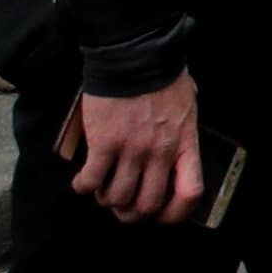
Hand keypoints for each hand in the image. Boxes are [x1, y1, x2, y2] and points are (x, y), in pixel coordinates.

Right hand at [72, 73, 205, 224]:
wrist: (135, 57)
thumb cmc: (164, 77)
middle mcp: (160, 153)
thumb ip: (182, 133)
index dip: (174, 213)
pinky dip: (84, 187)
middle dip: (132, 213)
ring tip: (102, 191)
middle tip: (122, 206)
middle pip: (147, 204)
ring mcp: (132, 150)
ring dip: (107, 200)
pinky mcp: (104, 143)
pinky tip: (82, 183)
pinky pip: (91, 180)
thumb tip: (175, 151)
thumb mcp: (187, 108)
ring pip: (117, 197)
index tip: (161, 215)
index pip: (190, 192)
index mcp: (185, 144)